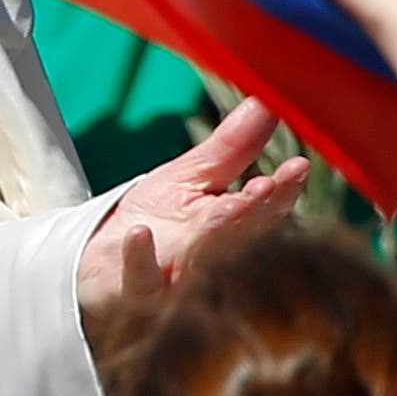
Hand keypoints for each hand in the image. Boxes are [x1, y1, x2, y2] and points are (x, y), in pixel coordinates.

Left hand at [75, 98, 308, 365]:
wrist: (98, 268)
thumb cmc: (154, 222)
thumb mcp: (191, 177)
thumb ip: (231, 148)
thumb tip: (267, 102)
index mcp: (227, 228)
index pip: (262, 210)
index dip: (281, 191)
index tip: (299, 167)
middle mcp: (208, 259)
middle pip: (237, 236)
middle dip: (253, 213)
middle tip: (268, 188)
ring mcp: (173, 280)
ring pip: (198, 261)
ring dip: (213, 236)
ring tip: (227, 206)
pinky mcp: (134, 293)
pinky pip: (139, 280)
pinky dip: (139, 260)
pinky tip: (140, 234)